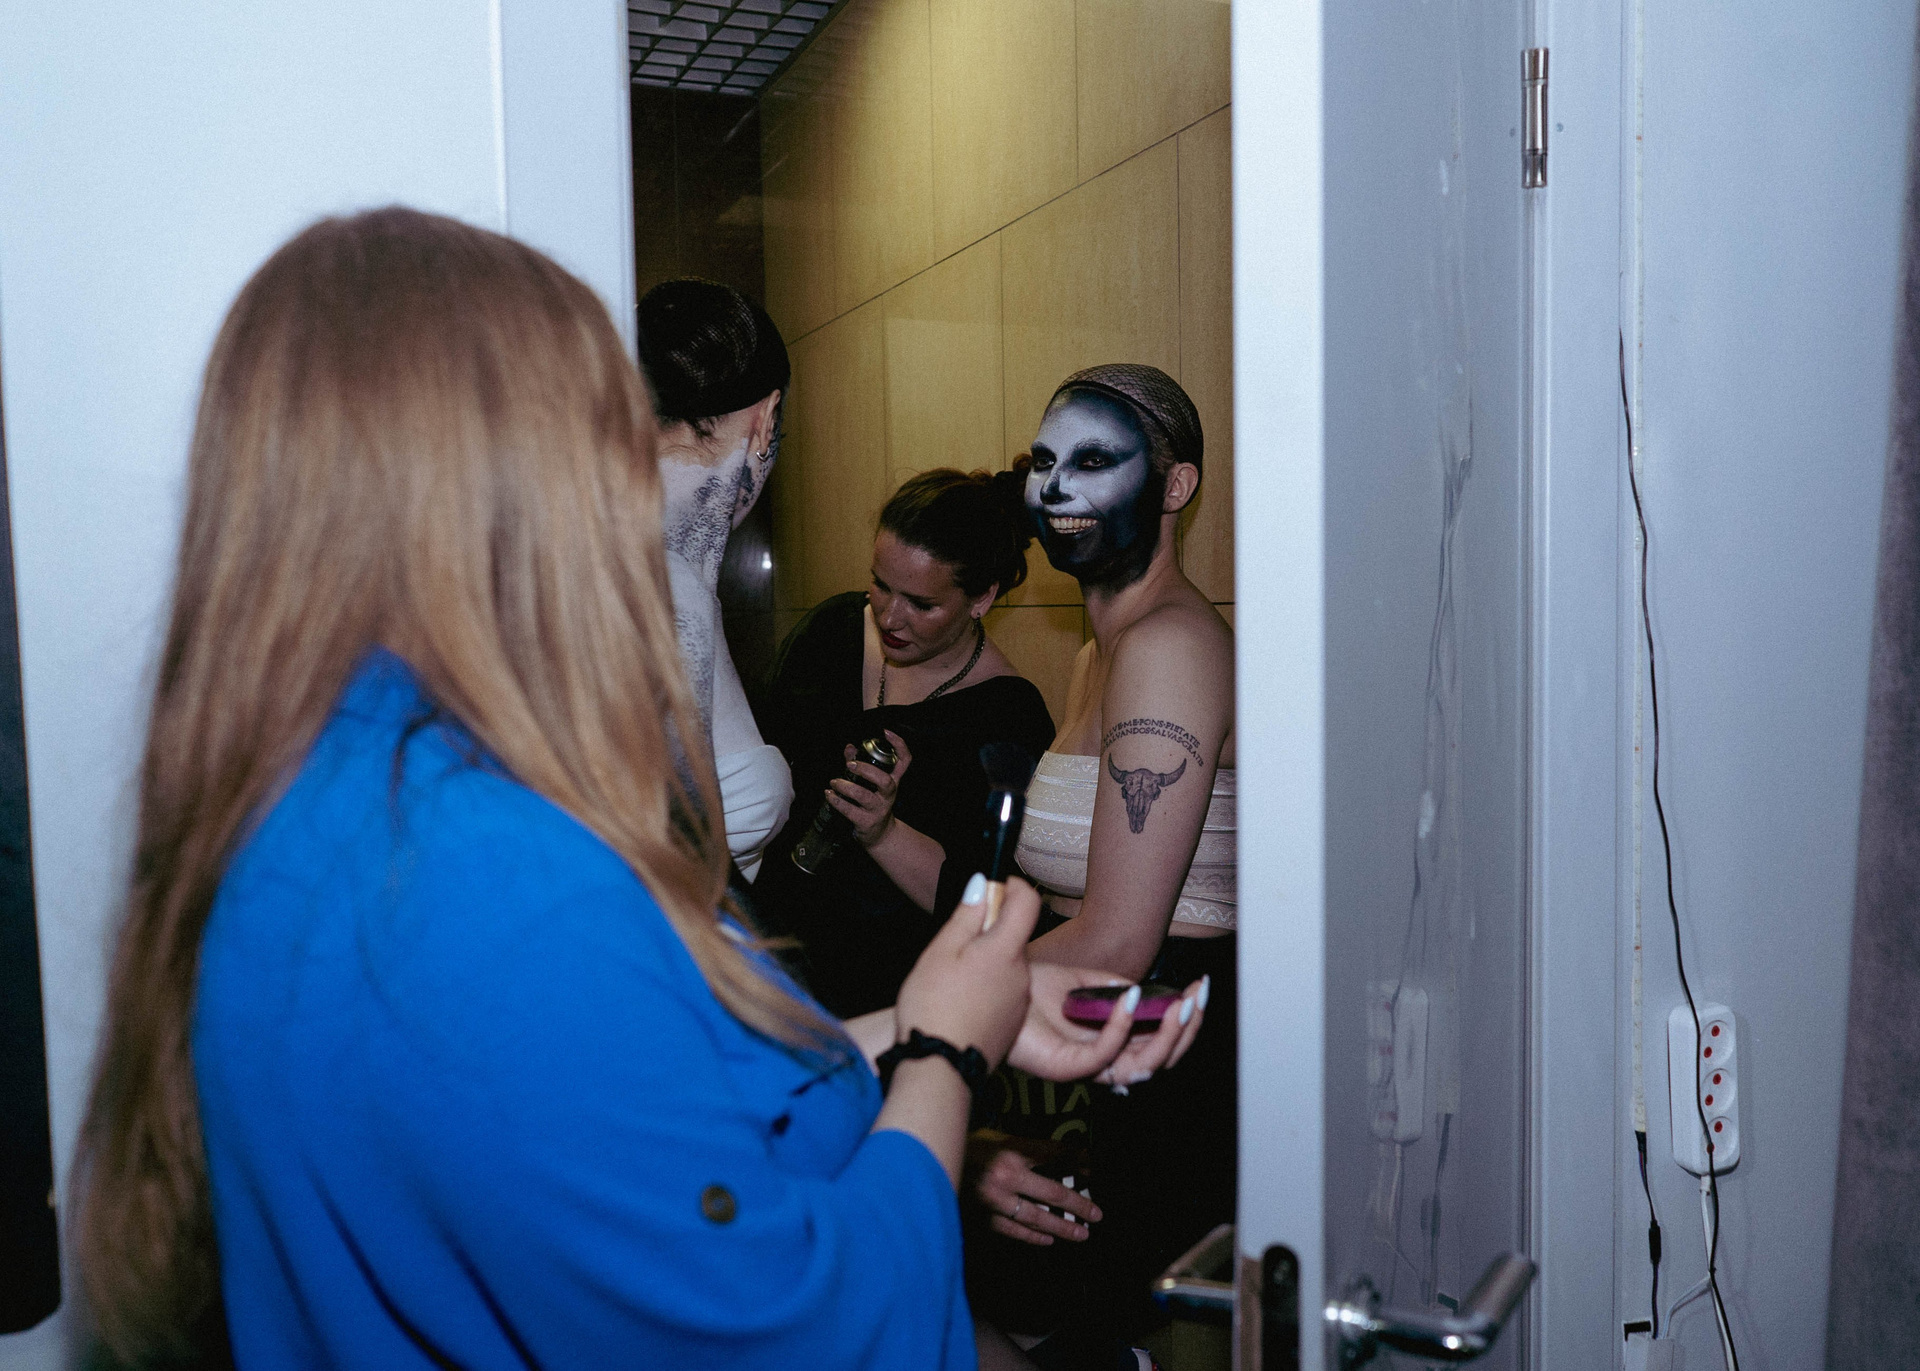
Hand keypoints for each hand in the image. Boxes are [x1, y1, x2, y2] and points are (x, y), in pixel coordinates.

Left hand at [826, 729, 911, 845]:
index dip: (899, 745)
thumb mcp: (871, 784)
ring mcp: (878, 809)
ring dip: (846, 787)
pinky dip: (837, 801)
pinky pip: (850, 811)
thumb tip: (849, 748)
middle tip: (849, 765)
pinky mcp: (866, 822)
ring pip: (864, 796)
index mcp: (893, 781)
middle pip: (885, 781)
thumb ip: (859, 764)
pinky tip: (829, 795)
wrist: (879, 834)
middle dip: (866, 770)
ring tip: (834, 782)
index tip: (886, 733)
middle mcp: (888, 795)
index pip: (905, 761)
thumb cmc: (873, 804)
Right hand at [894, 872, 1041, 1069]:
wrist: (939, 1067)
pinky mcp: (1011, 1024)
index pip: (1029, 904)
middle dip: (990, 932)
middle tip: (956, 942)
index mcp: (1005, 951)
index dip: (1015, 887)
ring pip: (1007, 967)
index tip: (994, 889)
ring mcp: (1018, 1002)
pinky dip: (987, 989)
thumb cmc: (933, 1006)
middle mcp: (1021, 975)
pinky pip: (1004, 993)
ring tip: (951, 978)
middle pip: (1014, 938)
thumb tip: (984, 885)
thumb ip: (967, 916)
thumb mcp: (941, 952)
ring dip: (987, 963)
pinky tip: (960, 1001)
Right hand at [967, 1138, 1102, 1245]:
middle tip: (1097, 1215)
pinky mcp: (982, 1218)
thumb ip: (1023, 1147)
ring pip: (1036, 1217)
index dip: (1076, 1162)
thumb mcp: (995, 1137)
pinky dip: (1032, 1236)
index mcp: (1009, 1151)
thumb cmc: (963, 1147)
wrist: (926, 1163)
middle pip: (1052, 1192)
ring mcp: (994, 1201)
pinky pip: (1013, 1231)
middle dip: (1078, 1204)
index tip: (1092, 1169)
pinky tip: (1048, 1239)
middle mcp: (1005, 1177)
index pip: (1053, 1156)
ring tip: (1081, 1234)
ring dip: (1061, 1227)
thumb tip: (1057, 1154)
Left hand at [1006, 962, 1208, 1090]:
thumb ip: (1117, 986)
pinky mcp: (1066, 1068)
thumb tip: (1150, 992)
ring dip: (1166, 1035)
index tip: (1202, 988)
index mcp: (1111, 1040)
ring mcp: (1086, 1066)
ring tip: (1178, 1005)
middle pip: (1160, 1061)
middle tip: (1198, 999)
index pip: (1160, 1042)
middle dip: (1186, 1030)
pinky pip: (1103, 1058)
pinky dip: (1121, 1029)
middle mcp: (1103, 1058)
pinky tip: (1129, 1000)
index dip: (1186, 1019)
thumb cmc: (1033, 986)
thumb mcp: (1085, 979)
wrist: (995, 983)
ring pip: (1141, 1068)